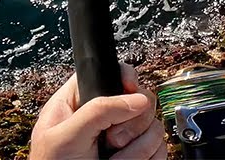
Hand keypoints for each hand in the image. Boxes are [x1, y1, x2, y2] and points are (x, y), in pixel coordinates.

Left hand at [30, 63, 166, 159]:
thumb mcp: (65, 137)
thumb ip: (98, 111)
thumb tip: (137, 98)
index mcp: (77, 104)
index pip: (108, 73)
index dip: (124, 76)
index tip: (130, 88)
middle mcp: (103, 118)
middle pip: (140, 98)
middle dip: (131, 123)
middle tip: (111, 141)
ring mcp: (123, 139)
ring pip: (153, 126)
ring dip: (136, 149)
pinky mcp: (137, 157)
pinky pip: (159, 149)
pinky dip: (146, 159)